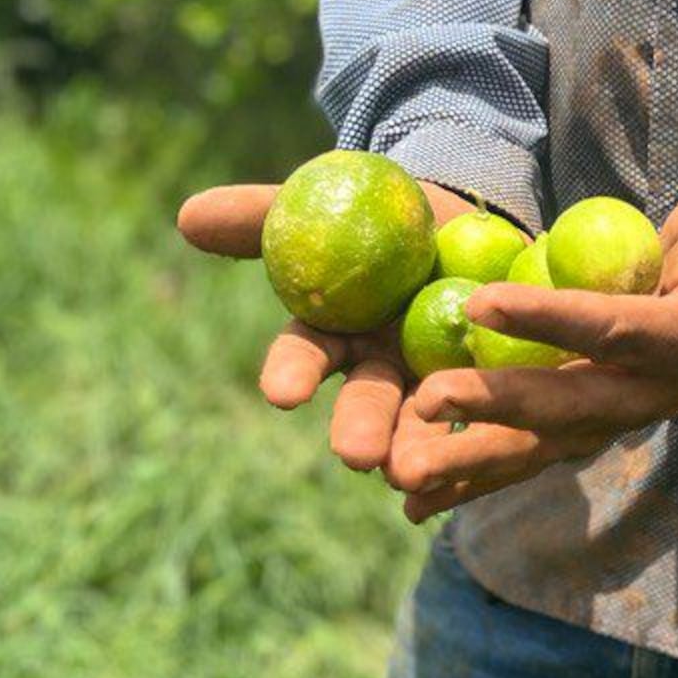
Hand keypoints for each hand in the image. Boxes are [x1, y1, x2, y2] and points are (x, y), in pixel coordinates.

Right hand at [176, 176, 475, 471]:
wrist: (465, 221)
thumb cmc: (378, 216)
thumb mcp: (327, 203)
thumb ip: (262, 216)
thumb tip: (187, 217)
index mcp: (335, 333)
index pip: (306, 357)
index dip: (294, 373)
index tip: (283, 391)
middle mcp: (381, 370)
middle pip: (368, 402)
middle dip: (360, 428)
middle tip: (357, 456)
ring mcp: (435, 382)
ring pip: (424, 423)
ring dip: (417, 451)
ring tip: (413, 474)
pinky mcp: (490, 385)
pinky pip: (490, 417)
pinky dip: (484, 441)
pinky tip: (484, 462)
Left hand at [386, 178, 677, 521]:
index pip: (617, 333)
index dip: (552, 319)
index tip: (479, 303)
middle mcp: (652, 396)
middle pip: (568, 408)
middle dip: (496, 406)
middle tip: (427, 400)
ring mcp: (615, 419)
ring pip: (539, 446)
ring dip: (470, 462)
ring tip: (405, 473)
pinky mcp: (585, 428)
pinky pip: (526, 455)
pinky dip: (471, 479)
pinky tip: (413, 503)